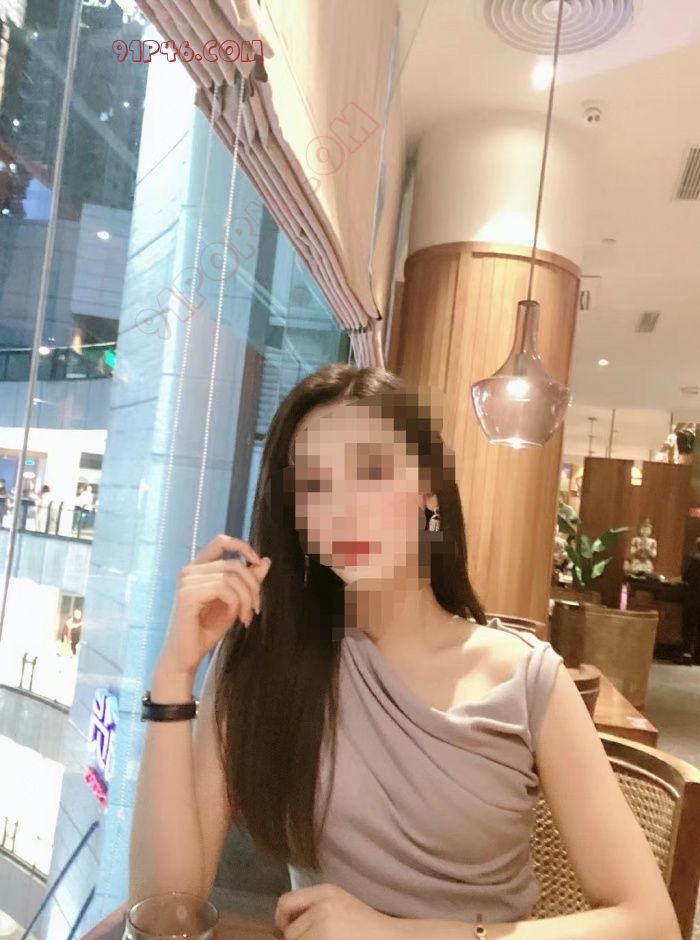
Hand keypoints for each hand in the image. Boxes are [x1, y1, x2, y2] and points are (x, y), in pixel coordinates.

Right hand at [158, 533, 271, 676]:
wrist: (186, 657)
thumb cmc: (206, 630)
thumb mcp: (234, 602)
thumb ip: (247, 581)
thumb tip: (265, 561)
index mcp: (198, 568)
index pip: (220, 541)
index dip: (242, 546)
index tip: (258, 562)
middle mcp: (189, 570)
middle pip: (234, 564)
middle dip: (253, 586)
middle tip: (256, 609)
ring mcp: (186, 580)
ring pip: (232, 576)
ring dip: (247, 598)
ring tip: (246, 617)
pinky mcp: (187, 594)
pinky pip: (225, 588)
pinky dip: (237, 603)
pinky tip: (235, 618)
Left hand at [274, 884, 398, 939]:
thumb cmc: (367, 930)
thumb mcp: (340, 907)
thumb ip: (315, 910)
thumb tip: (284, 928)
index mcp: (325, 892)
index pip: (285, 903)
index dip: (282, 922)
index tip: (290, 935)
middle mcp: (321, 904)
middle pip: (290, 931)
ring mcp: (324, 925)